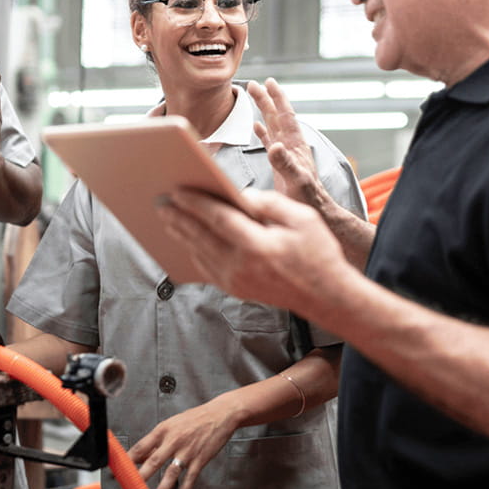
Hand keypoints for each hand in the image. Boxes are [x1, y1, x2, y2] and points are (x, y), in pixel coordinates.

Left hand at [128, 399, 237, 488]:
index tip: (119, 470)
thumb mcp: (172, 425)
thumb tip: (140, 455)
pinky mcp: (200, 459)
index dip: (128, 460)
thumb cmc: (194, 419)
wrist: (219, 414)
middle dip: (141, 476)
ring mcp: (187, 451)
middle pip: (153, 460)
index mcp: (163, 429)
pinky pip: (190, 478)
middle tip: (131, 488)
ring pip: (171, 472)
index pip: (141, 446)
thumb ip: (157, 441)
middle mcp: (173, 440)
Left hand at [158, 187, 347, 313]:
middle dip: (178, 217)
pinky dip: (193, 252)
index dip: (195, 203)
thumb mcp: (302, 218)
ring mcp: (237, 282)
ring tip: (167, 218)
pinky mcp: (236, 290)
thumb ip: (268, 203)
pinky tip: (185, 240)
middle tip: (161, 202)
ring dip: (181, 234)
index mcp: (258, 246)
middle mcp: (242, 267)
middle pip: (200, 237)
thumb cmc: (318, 254)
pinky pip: (206, 269)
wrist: (328, 298)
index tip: (177, 190)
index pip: (218, 219)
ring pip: (199, 254)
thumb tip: (239, 196)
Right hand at [248, 78, 327, 208]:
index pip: (286, 117)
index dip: (278, 99)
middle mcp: (290, 146)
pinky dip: (262, 132)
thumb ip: (286, 163)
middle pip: (276, 116)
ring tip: (255, 97)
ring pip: (272, 126)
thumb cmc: (308, 199)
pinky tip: (256, 127)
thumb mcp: (297, 181)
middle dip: (266, 100)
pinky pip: (269, 142)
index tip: (269, 83)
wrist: (314, 212)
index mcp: (295, 146)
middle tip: (253, 84)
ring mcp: (285, 154)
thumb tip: (274, 145)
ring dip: (263, 111)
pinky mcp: (280, 163)